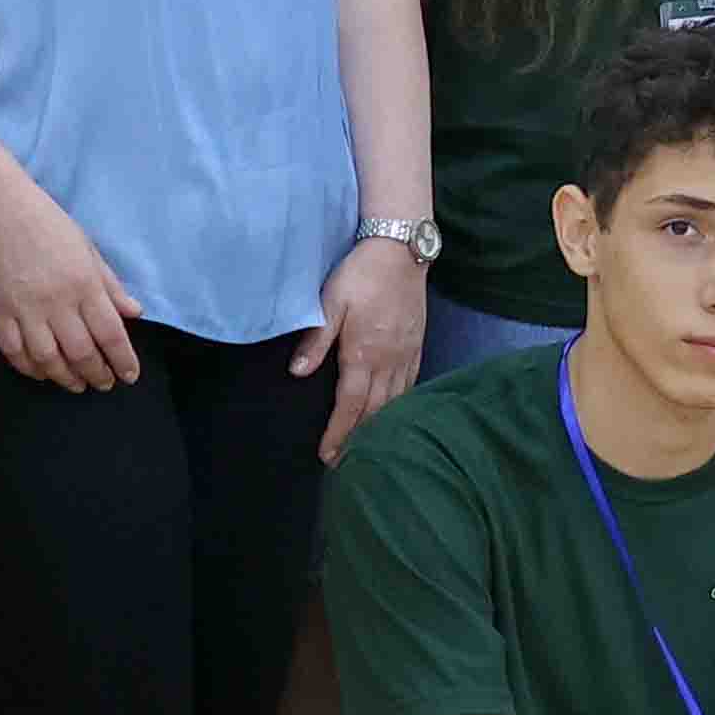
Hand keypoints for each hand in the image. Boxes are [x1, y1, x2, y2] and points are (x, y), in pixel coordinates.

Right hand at [0, 175, 138, 391]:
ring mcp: (25, 309)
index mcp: (84, 284)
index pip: (110, 333)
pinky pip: (14, 351)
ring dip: (65, 378)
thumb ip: (111, 286)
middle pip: (81, 352)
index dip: (123, 360)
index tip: (129, 376)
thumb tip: (135, 313)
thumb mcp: (89, 250)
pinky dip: (29, 368)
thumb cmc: (49, 226)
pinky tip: (41, 373)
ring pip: (48, 359)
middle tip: (104, 383)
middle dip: (96, 374)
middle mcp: (57, 302)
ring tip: (76, 384)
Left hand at [303, 233, 425, 457]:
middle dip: (359, 439)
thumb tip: (298, 373)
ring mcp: (406, 354)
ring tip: (369, 447)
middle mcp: (389, 360)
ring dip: (381, 427)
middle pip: (374, 411)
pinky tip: (394, 413)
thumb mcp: (330, 303)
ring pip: (396, 402)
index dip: (339, 432)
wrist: (401, 251)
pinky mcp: (417, 345)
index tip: (328, 455)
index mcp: (364, 354)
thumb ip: (316, 340)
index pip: (350, 404)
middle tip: (346, 463)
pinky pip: (411, 385)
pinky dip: (401, 405)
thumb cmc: (360, 275)